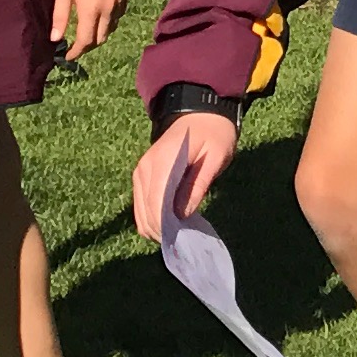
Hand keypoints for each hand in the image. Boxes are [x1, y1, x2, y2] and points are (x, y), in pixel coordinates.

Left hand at [53, 0, 126, 62]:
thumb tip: (55, 38)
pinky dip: (109, 20)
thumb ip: (60, 14)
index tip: (67, 56)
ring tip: (87, 28)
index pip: (85, 41)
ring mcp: (119, 1)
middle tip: (75, 44)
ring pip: (111, 27)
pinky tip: (100, 12)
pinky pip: (118, 15)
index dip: (76, 52)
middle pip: (100, 38)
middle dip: (88, 45)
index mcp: (91, 9)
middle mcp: (108, 9)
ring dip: (99, 33)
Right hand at [132, 109, 238, 238]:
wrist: (201, 115)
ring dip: (157, 227)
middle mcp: (144, 168)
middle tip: (186, 240)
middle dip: (163, 231)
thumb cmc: (214, 134)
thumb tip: (182, 215)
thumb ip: (198, 185)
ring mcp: (140, 173)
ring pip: (141, 213)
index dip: (167, 226)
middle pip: (146, 212)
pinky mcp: (142, 177)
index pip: (156, 203)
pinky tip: (172, 224)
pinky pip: (142, 206)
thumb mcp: (215, 157)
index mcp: (163, 162)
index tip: (183, 240)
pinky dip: (153, 219)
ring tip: (181, 234)